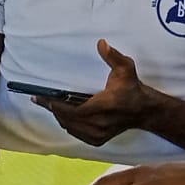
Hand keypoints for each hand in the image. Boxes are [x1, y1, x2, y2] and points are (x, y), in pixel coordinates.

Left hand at [33, 39, 152, 145]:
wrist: (144, 110)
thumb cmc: (132, 89)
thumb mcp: (126, 68)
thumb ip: (113, 56)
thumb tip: (101, 43)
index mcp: (104, 106)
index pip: (73, 110)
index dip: (55, 105)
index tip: (42, 98)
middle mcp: (100, 123)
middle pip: (67, 119)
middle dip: (52, 108)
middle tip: (40, 99)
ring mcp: (99, 134)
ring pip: (69, 127)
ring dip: (59, 116)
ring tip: (49, 104)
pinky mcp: (98, 140)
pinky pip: (75, 133)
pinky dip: (67, 124)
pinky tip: (63, 114)